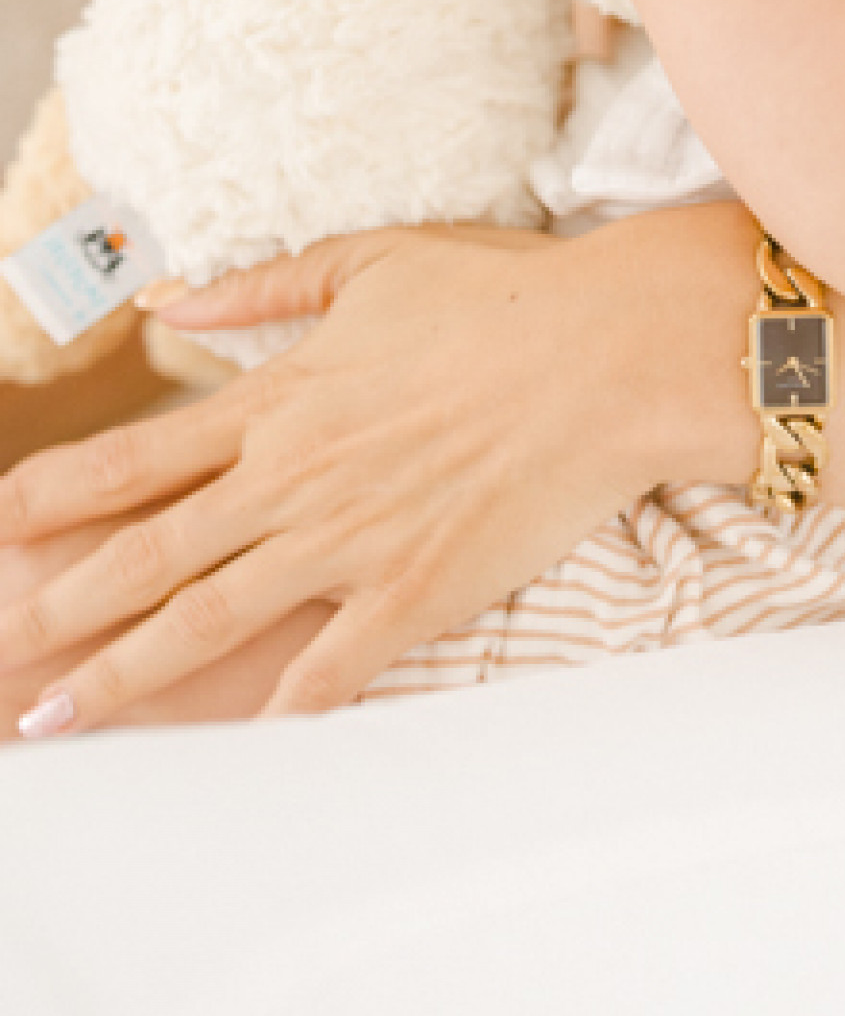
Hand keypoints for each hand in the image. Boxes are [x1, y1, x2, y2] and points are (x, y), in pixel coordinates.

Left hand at [0, 222, 693, 730]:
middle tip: (0, 652)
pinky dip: (278, 716)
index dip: (53, 498)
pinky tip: (232, 753)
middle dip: (60, 609)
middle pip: (149, 555)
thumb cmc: (504, 297)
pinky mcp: (416, 589)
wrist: (611, 352)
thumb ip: (265, 288)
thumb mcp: (374, 262)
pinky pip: (329, 670)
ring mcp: (352, 539)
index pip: (136, 459)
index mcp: (281, 398)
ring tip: (60, 717)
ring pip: (210, 620)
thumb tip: (174, 298)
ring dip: (125, 674)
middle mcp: (297, 475)